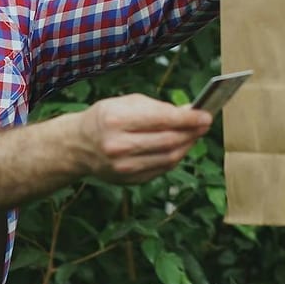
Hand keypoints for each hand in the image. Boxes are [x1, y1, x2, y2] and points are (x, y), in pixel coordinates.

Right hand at [75, 94, 212, 184]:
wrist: (79, 146)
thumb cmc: (106, 118)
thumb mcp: (126, 103)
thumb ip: (157, 107)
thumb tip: (188, 112)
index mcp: (116, 120)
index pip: (162, 119)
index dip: (188, 119)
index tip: (206, 115)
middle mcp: (118, 145)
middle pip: (168, 141)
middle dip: (192, 132)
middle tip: (205, 124)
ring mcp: (123, 167)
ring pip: (168, 158)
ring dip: (187, 146)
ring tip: (195, 134)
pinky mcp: (129, 180)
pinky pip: (161, 169)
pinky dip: (175, 157)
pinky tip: (180, 147)